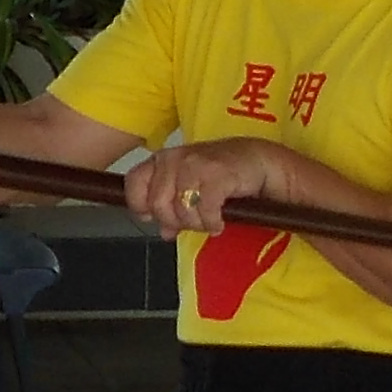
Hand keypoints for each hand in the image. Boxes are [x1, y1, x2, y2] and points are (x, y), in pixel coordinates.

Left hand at [122, 135, 292, 233]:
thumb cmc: (221, 174)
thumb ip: (172, 208)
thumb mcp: (190, 188)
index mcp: (162, 160)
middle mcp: (174, 158)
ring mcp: (195, 164)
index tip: (155, 218)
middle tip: (193, 222)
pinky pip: (205, 210)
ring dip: (197, 223)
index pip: (134, 184)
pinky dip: (212, 222)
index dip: (140, 206)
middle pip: (158, 204)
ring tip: (209, 220)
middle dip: (175, 221)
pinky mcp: (217, 174)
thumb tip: (163, 232)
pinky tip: (219, 222)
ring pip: (181, 210)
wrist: (258, 160)